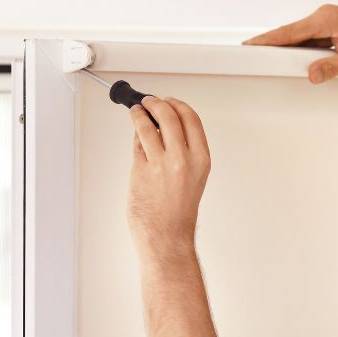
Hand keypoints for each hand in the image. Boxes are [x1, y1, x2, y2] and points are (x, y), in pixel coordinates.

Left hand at [127, 95, 210, 261]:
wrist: (167, 236)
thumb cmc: (179, 212)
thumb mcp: (193, 177)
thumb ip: (183, 152)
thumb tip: (165, 128)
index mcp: (201, 159)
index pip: (191, 119)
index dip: (178, 105)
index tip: (170, 101)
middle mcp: (183, 158)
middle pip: (169, 115)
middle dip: (157, 103)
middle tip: (150, 101)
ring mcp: (161, 163)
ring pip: (148, 125)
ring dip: (140, 113)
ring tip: (137, 111)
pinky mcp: (141, 169)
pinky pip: (137, 144)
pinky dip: (136, 136)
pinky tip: (136, 135)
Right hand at [242, 3, 337, 83]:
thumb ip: (330, 68)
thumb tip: (311, 74)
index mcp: (326, 19)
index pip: (289, 32)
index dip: (268, 39)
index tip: (251, 44)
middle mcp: (325, 15)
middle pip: (292, 33)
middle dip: (275, 45)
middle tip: (254, 54)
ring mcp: (329, 20)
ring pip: (302, 36)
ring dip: (292, 49)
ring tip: (275, 61)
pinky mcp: (334, 27)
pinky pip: (313, 38)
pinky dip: (305, 48)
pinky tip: (301, 59)